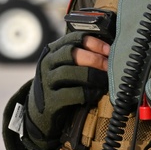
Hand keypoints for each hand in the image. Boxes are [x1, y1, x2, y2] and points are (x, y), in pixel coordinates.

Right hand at [24, 32, 108, 149]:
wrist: (40, 111)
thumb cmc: (60, 84)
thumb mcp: (64, 65)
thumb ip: (80, 56)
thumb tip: (110, 52)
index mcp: (54, 51)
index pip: (74, 38)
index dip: (94, 43)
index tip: (109, 50)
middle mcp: (48, 63)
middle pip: (72, 53)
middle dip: (94, 58)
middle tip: (108, 65)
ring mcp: (47, 81)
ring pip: (70, 72)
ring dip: (92, 75)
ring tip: (105, 80)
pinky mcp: (50, 100)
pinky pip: (70, 93)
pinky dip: (87, 92)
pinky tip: (96, 93)